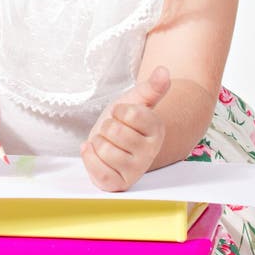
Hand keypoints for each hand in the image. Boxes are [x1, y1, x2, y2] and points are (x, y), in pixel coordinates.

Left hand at [80, 66, 170, 191]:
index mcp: (157, 130)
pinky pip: (97, 169)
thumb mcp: (135, 99)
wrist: (113, 141)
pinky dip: (90, 156)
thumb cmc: (124, 120)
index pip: (130, 113)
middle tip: (114, 131)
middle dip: (108, 126)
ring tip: (108, 143)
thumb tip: (164, 71)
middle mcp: (149, 153)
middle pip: (114, 130)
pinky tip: (96, 152)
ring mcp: (134, 171)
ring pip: (103, 148)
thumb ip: (151, 86)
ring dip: (99, 141)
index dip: (119, 111)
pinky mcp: (117, 184)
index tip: (123, 115)